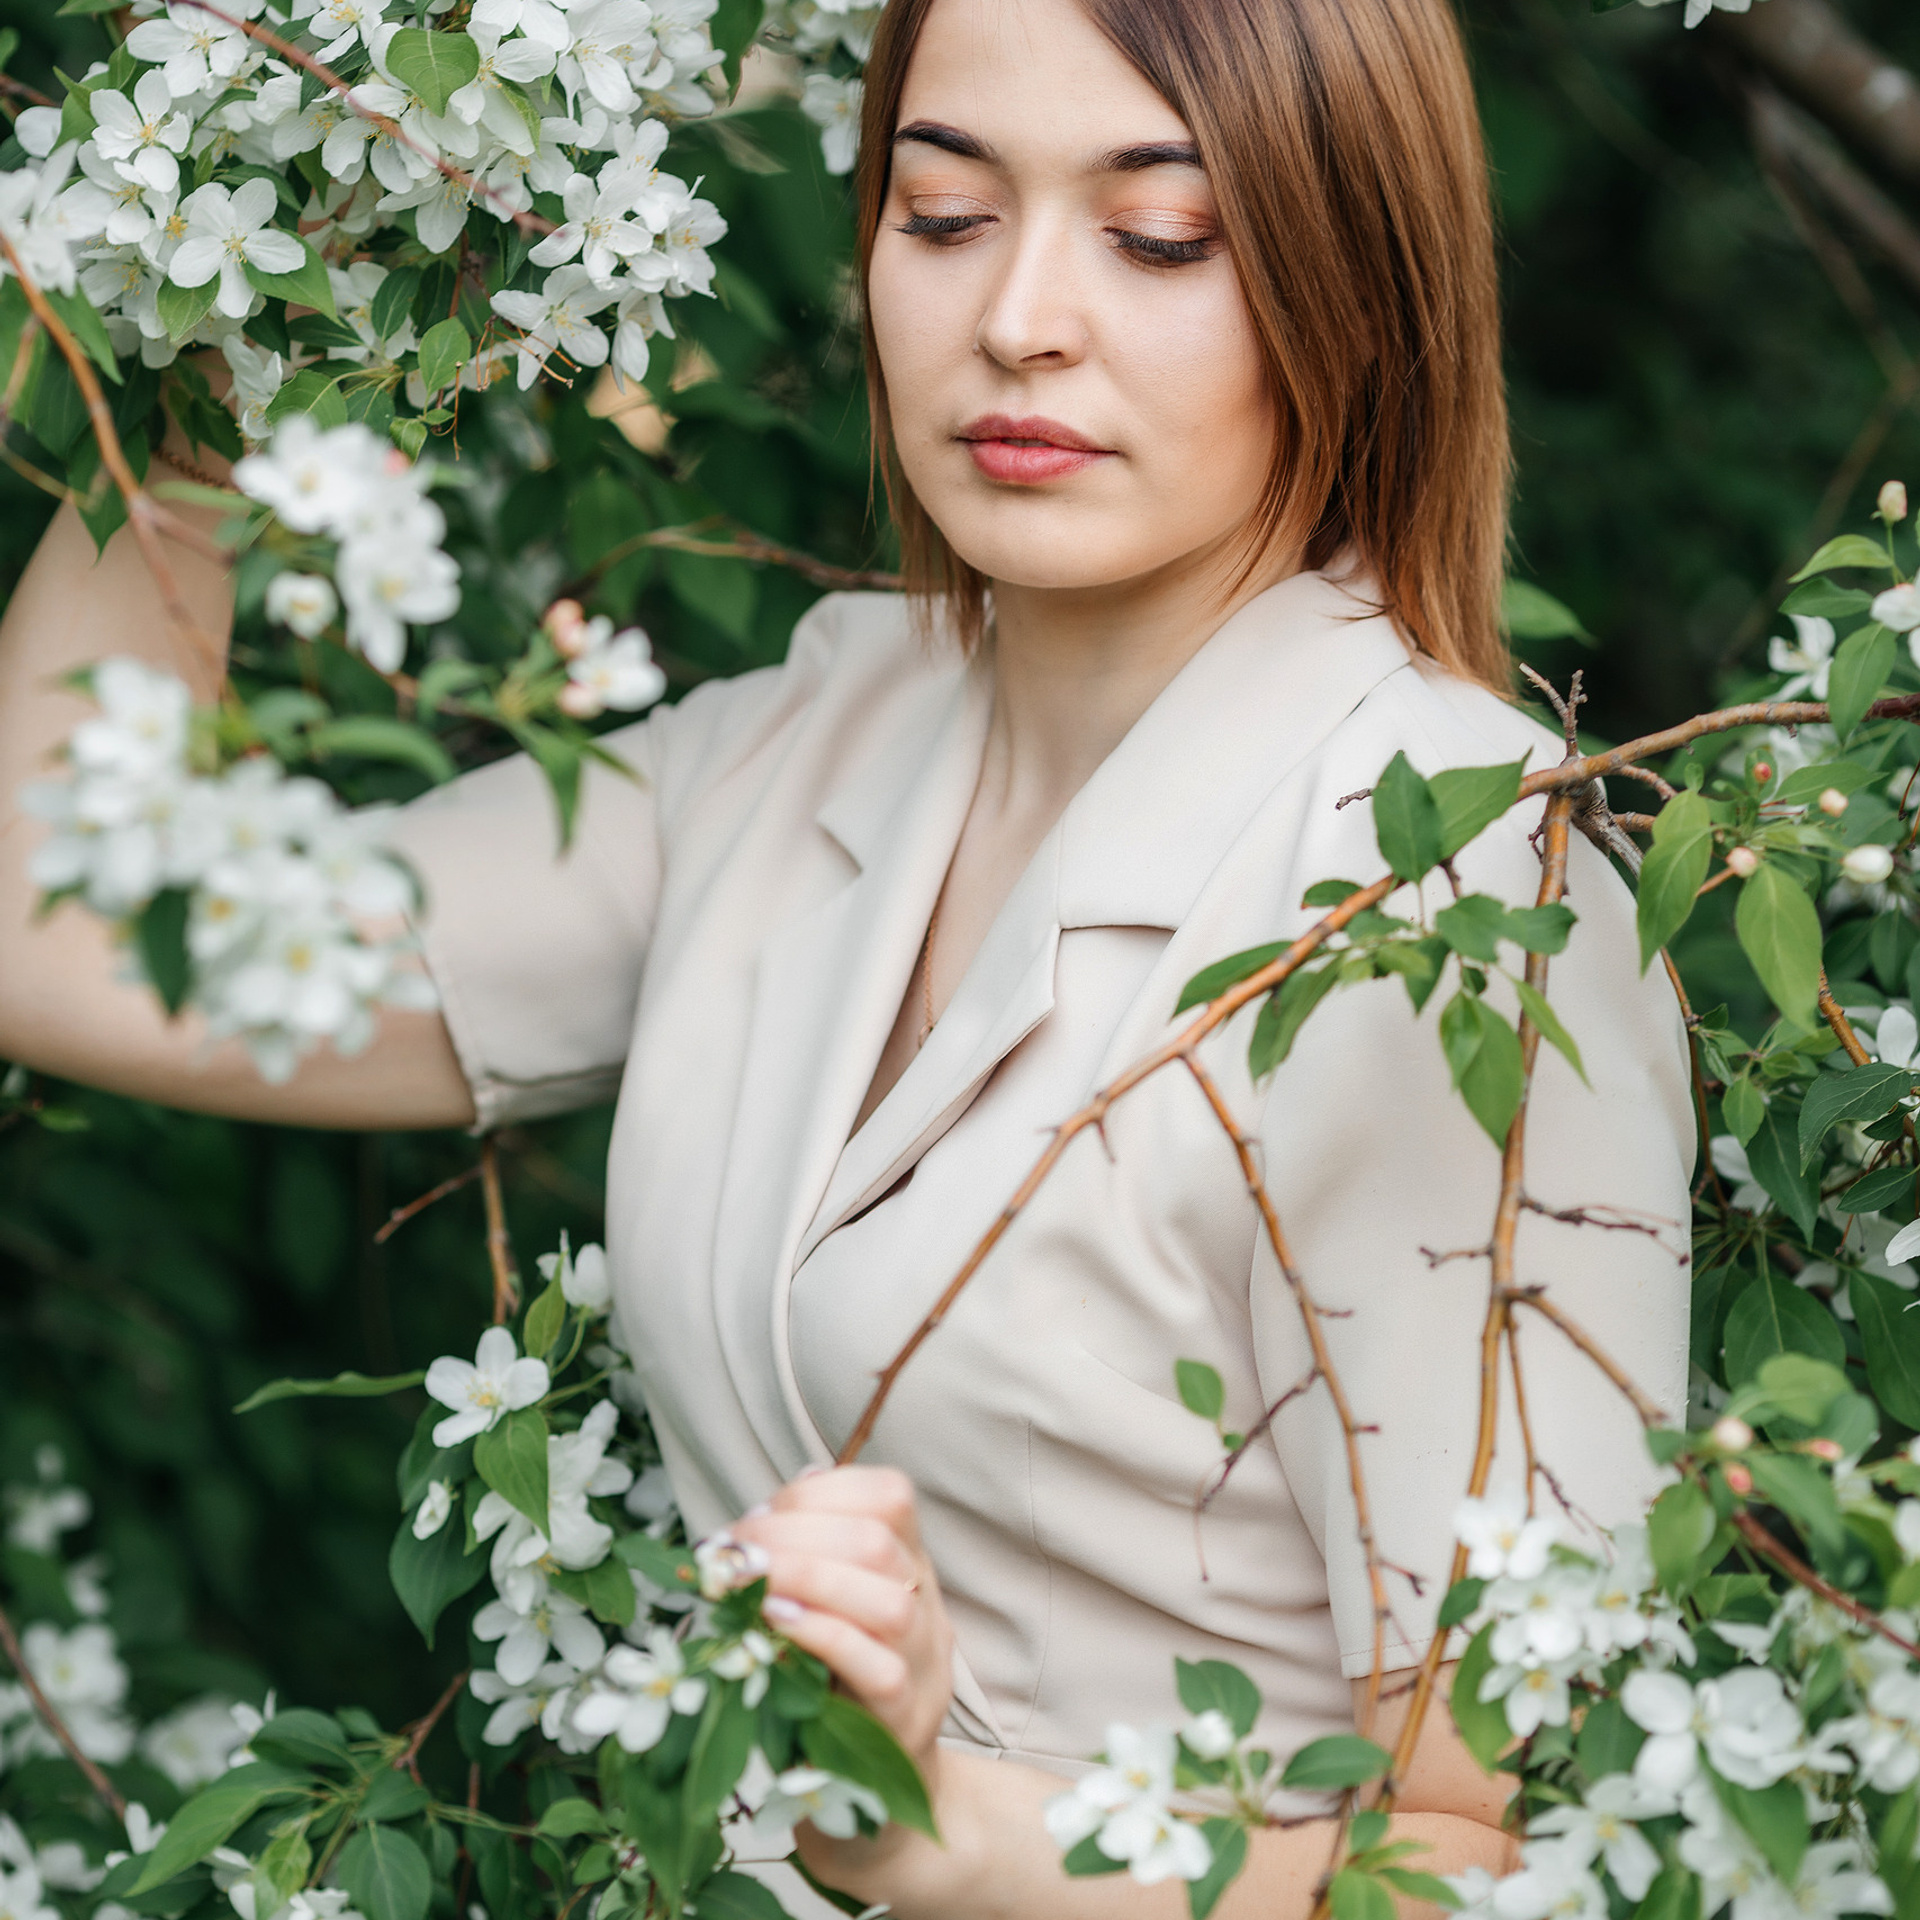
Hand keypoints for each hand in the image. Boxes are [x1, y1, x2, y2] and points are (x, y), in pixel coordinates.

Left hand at [729, 1465, 953, 1775]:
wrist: (884, 1786)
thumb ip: (805, 1562)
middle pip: (880, 1543)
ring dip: (808, 1580)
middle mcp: (926, 1604)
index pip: (891, 1497)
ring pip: (890, 1604)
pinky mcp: (907, 1719)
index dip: (820, 1495)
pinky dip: (823, 1636)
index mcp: (909, 1563)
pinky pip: (878, 1670)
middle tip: (736, 1554)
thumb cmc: (837, 1683)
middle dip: (795, 1535)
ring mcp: (924, 1663)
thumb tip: (760, 1517)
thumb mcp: (827, 1609)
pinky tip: (776, 1625)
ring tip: (750, 1584)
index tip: (758, 1518)